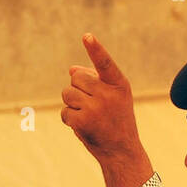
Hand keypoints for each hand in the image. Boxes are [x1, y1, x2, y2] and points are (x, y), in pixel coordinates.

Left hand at [60, 33, 140, 160]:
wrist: (121, 149)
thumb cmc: (116, 118)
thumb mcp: (113, 96)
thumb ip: (95, 80)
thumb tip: (71, 69)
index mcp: (119, 84)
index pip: (105, 63)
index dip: (95, 49)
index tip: (87, 36)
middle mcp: (108, 94)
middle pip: (76, 77)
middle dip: (77, 87)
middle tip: (90, 102)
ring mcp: (95, 108)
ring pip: (67, 93)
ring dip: (72, 103)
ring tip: (88, 114)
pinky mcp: (82, 121)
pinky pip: (64, 111)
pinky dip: (70, 118)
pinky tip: (83, 125)